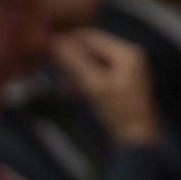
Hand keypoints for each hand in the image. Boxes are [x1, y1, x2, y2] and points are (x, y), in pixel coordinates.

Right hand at [53, 29, 160, 145]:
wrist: (137, 142)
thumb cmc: (119, 112)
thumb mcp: (94, 84)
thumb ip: (75, 61)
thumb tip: (54, 41)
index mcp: (127, 53)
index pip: (90, 37)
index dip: (66, 39)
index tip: (44, 42)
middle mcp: (128, 58)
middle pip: (90, 49)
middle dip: (68, 55)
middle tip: (43, 58)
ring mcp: (124, 73)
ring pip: (90, 63)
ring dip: (71, 69)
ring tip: (52, 76)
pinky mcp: (118, 87)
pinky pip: (94, 77)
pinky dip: (79, 81)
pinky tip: (64, 90)